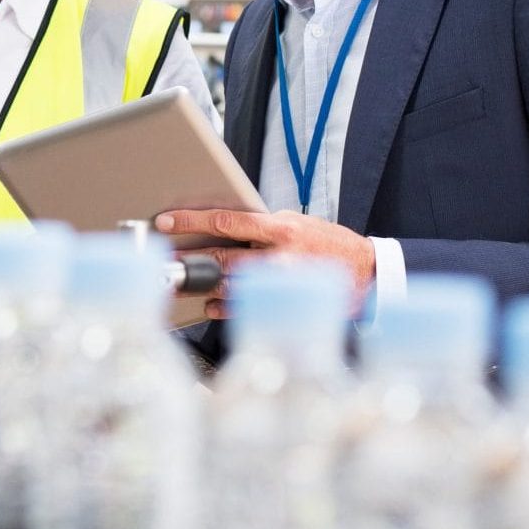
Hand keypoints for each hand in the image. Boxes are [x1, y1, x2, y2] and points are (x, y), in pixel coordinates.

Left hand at [154, 208, 373, 319]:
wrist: (364, 271)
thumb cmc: (325, 243)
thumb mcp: (295, 223)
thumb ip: (260, 227)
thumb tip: (218, 226)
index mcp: (281, 228)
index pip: (227, 220)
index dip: (192, 220)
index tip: (166, 220)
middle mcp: (279, 256)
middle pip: (222, 257)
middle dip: (188, 258)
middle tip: (164, 259)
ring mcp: (281, 284)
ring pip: (230, 285)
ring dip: (201, 285)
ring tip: (181, 282)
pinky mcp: (284, 305)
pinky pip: (244, 308)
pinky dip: (222, 307)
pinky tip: (209, 305)